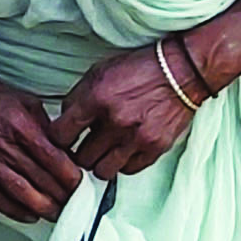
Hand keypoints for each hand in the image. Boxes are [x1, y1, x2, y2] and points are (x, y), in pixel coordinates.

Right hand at [0, 60, 78, 220]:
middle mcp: (5, 148)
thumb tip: (64, 149)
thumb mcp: (27, 102)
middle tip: (74, 204)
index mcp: (22, 128)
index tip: (81, 185)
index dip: (70, 176)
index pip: (53, 159)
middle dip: (61, 196)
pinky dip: (14, 210)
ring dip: (41, 207)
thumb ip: (46, 127)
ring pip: (20, 193)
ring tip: (56, 214)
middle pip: (40, 180)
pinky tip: (29, 216)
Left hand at [50, 46, 195, 179]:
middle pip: (80, 158)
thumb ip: (77, 99)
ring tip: (103, 151)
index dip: (57, 139)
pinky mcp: (155, 148)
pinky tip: (123, 151)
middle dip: (79, 152)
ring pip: (102, 171)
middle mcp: (115, 121)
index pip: (59, 135)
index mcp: (96, 99)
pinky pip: (127, 170)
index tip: (63, 137)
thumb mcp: (99, 73)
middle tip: (84, 145)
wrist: (183, 71)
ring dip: (100, 163)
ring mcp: (137, 137)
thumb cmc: (138, 70)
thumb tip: (62, 122)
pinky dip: (123, 164)